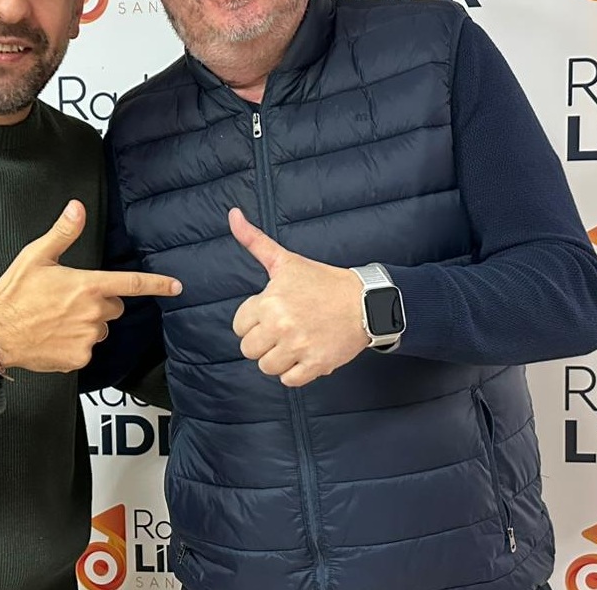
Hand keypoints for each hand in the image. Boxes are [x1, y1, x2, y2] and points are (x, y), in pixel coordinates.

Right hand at [0, 200, 181, 373]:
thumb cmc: (14, 295)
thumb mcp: (36, 257)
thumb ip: (63, 233)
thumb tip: (77, 208)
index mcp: (87, 285)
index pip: (131, 283)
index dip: (157, 284)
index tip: (176, 286)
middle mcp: (92, 312)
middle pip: (113, 307)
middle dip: (99, 304)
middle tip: (69, 301)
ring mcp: (87, 338)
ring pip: (99, 329)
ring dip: (86, 325)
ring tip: (56, 320)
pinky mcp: (79, 358)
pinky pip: (86, 349)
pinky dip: (75, 345)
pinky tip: (54, 337)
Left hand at [229, 208, 369, 386]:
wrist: (364, 301)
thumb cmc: (322, 281)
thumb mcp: (285, 260)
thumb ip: (254, 241)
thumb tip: (232, 214)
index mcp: (269, 303)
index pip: (239, 326)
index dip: (253, 320)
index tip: (271, 314)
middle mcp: (281, 327)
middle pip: (249, 350)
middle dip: (263, 341)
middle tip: (283, 329)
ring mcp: (299, 348)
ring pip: (267, 367)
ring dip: (278, 358)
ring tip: (293, 342)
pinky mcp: (316, 365)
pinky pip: (289, 381)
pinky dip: (295, 372)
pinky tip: (305, 354)